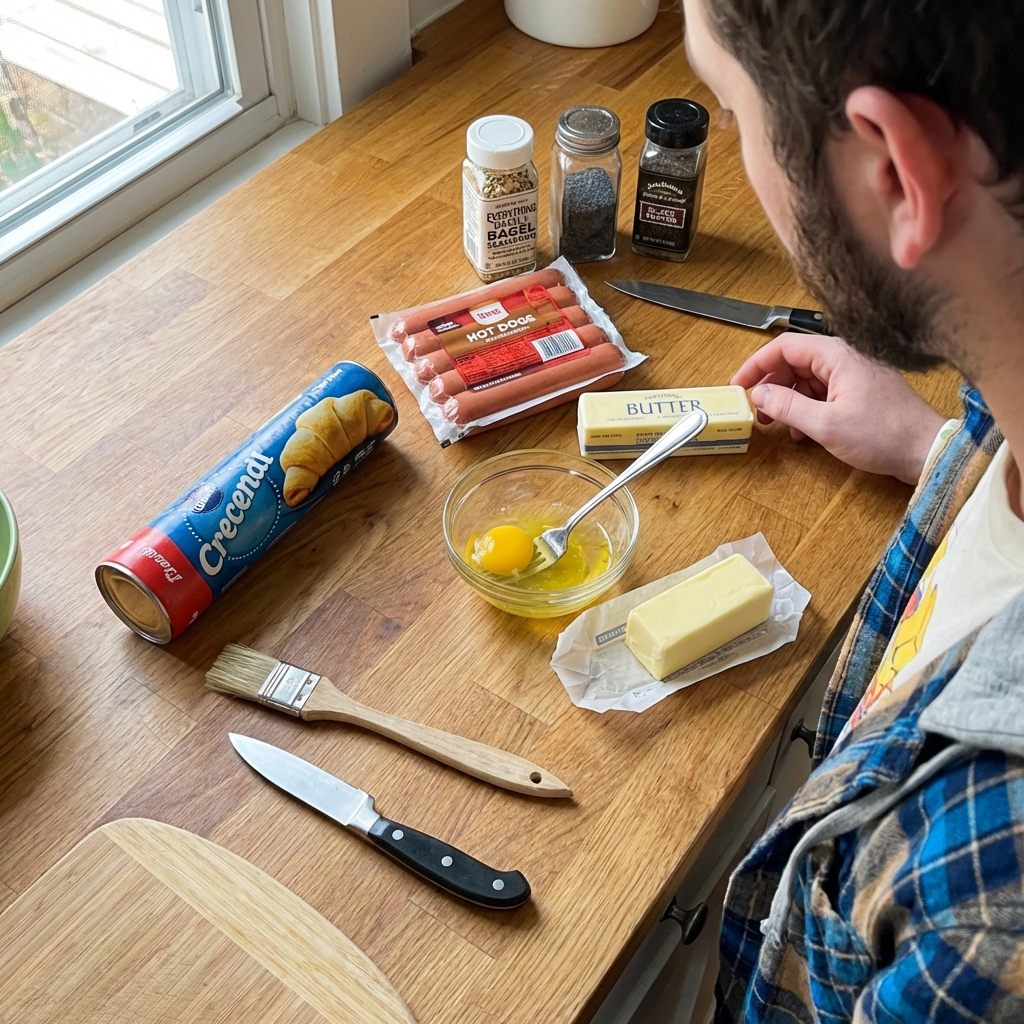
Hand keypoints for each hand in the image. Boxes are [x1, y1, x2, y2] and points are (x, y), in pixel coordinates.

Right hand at [731, 333, 946, 483]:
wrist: (926, 451)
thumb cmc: (883, 435)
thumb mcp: (826, 424)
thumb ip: (787, 407)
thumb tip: (759, 395)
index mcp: (838, 355)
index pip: (785, 347)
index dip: (756, 365)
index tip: (738, 385)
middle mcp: (846, 357)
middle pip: (795, 362)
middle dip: (771, 386)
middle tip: (754, 410)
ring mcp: (855, 374)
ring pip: (807, 379)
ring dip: (787, 400)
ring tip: (775, 425)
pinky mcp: (861, 391)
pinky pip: (823, 392)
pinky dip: (806, 408)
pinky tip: (801, 431)